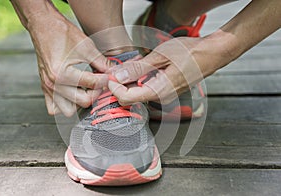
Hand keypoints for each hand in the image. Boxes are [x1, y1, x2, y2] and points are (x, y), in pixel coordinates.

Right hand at [27, 12, 110, 116]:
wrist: (43, 26)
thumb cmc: (61, 33)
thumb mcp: (86, 46)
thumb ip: (101, 62)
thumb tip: (113, 72)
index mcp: (62, 73)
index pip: (91, 84)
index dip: (104, 80)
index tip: (108, 75)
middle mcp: (53, 84)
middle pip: (83, 102)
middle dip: (95, 93)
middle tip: (99, 82)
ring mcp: (48, 87)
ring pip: (68, 110)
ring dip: (80, 102)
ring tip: (86, 89)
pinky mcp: (45, 88)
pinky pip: (54, 108)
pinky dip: (65, 105)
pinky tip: (73, 93)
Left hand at [108, 36, 226, 104]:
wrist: (213, 54)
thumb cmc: (192, 53)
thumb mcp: (160, 56)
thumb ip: (138, 68)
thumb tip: (118, 76)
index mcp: (159, 91)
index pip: (127, 98)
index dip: (114, 88)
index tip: (110, 76)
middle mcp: (161, 98)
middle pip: (131, 97)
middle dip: (121, 83)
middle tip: (119, 68)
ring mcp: (165, 95)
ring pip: (138, 92)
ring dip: (131, 79)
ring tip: (134, 64)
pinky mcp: (167, 91)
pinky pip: (148, 88)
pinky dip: (141, 78)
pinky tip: (144, 66)